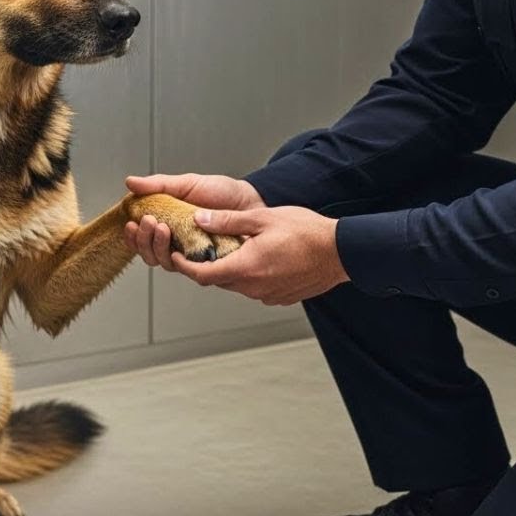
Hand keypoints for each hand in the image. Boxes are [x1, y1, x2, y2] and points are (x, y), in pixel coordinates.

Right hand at [124, 173, 263, 270]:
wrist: (251, 200)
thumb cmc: (222, 193)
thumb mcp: (188, 183)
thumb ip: (159, 185)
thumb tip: (130, 183)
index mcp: (168, 224)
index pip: (142, 238)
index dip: (133, 236)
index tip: (131, 223)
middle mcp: (178, 243)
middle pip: (150, 254)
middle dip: (144, 240)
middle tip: (150, 222)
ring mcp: (193, 254)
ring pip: (165, 263)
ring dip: (158, 247)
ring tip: (164, 228)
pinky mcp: (208, 264)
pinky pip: (190, 270)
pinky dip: (180, 261)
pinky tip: (179, 248)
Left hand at [172, 206, 350, 305]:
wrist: (341, 252)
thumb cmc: (306, 232)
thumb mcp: (263, 218)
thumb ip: (228, 220)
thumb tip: (199, 219)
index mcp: (245, 267)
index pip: (202, 275)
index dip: (184, 266)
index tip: (175, 256)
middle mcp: (254, 287)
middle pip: (218, 280)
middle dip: (207, 265)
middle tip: (202, 246)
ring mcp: (267, 295)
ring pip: (237, 284)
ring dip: (230, 269)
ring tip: (233, 247)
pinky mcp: (280, 297)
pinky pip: (255, 288)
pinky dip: (249, 275)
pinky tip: (259, 257)